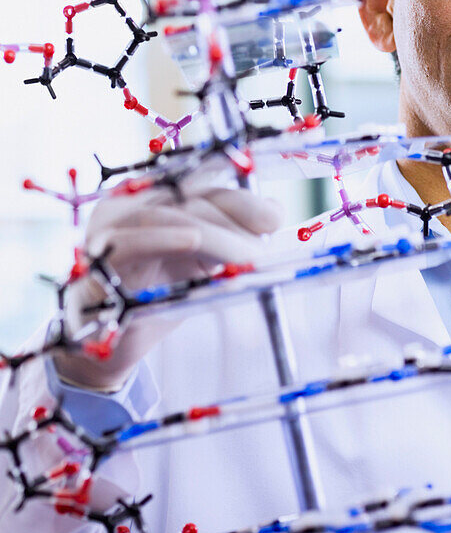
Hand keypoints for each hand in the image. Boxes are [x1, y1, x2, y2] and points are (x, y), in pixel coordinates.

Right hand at [55, 168, 281, 392]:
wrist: (107, 346)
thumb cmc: (158, 298)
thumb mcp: (202, 267)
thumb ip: (229, 241)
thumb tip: (275, 215)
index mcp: (157, 199)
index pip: (204, 186)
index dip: (241, 200)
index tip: (274, 221)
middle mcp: (131, 204)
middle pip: (187, 196)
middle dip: (233, 219)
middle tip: (264, 251)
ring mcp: (108, 226)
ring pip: (163, 213)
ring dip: (212, 233)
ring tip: (245, 256)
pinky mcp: (94, 257)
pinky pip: (127, 239)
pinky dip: (163, 237)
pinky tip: (192, 240)